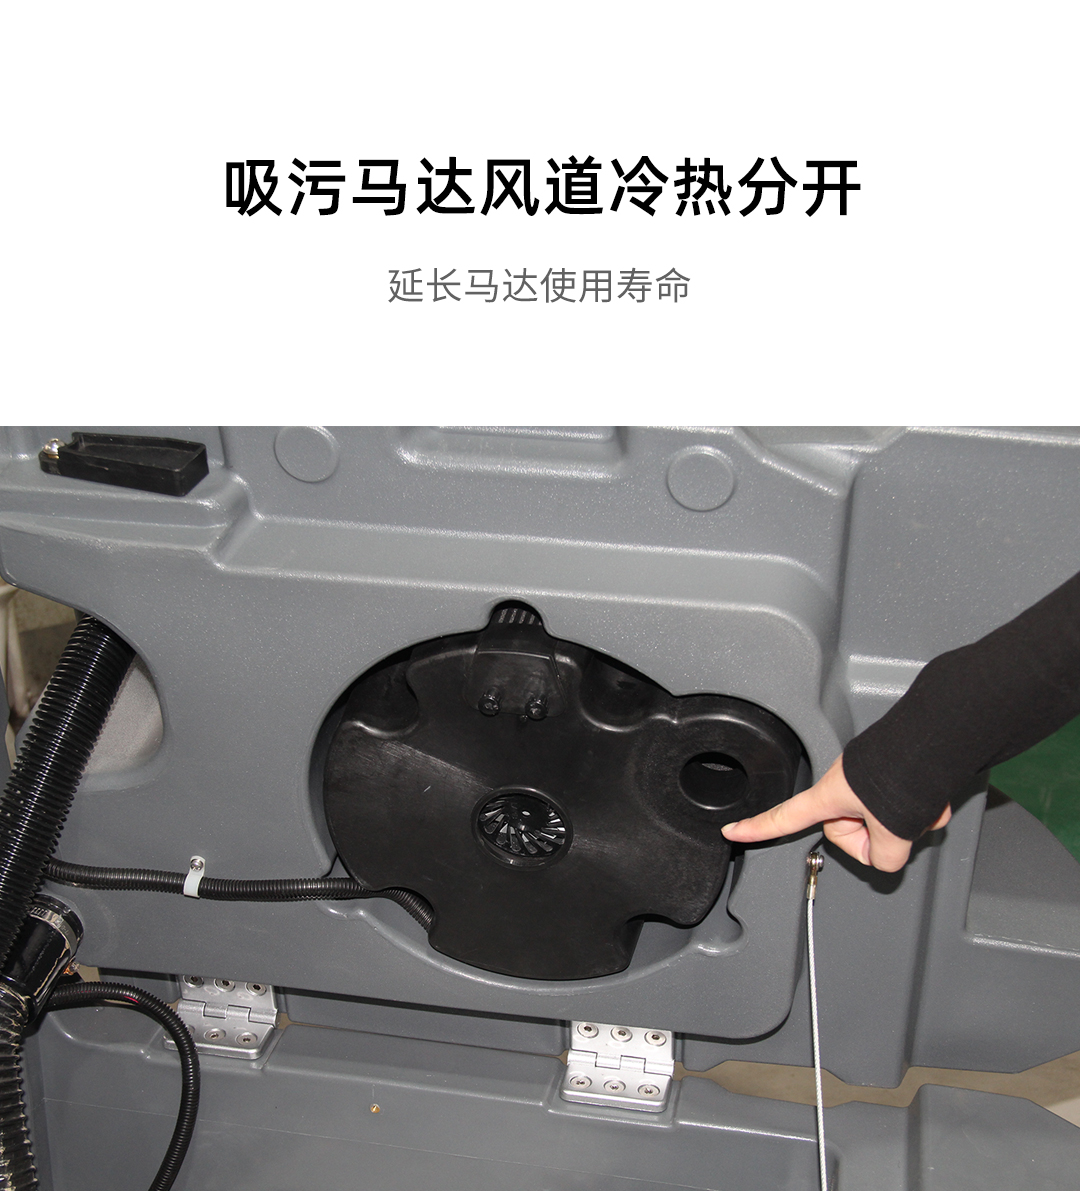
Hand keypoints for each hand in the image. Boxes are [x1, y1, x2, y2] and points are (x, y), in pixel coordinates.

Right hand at [720, 755, 950, 871]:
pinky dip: (920, 808)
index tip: (732, 831)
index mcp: (830, 795)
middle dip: (877, 835)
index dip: (756, 828)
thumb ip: (884, 856)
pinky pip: (902, 806)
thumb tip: (888, 854)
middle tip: (897, 826)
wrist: (934, 741)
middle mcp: (844, 786)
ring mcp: (866, 779)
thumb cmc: (907, 772)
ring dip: (906, 820)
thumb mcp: (892, 829)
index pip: (784, 817)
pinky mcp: (888, 775)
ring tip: (920, 807)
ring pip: (881, 821)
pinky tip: (929, 799)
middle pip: (849, 831)